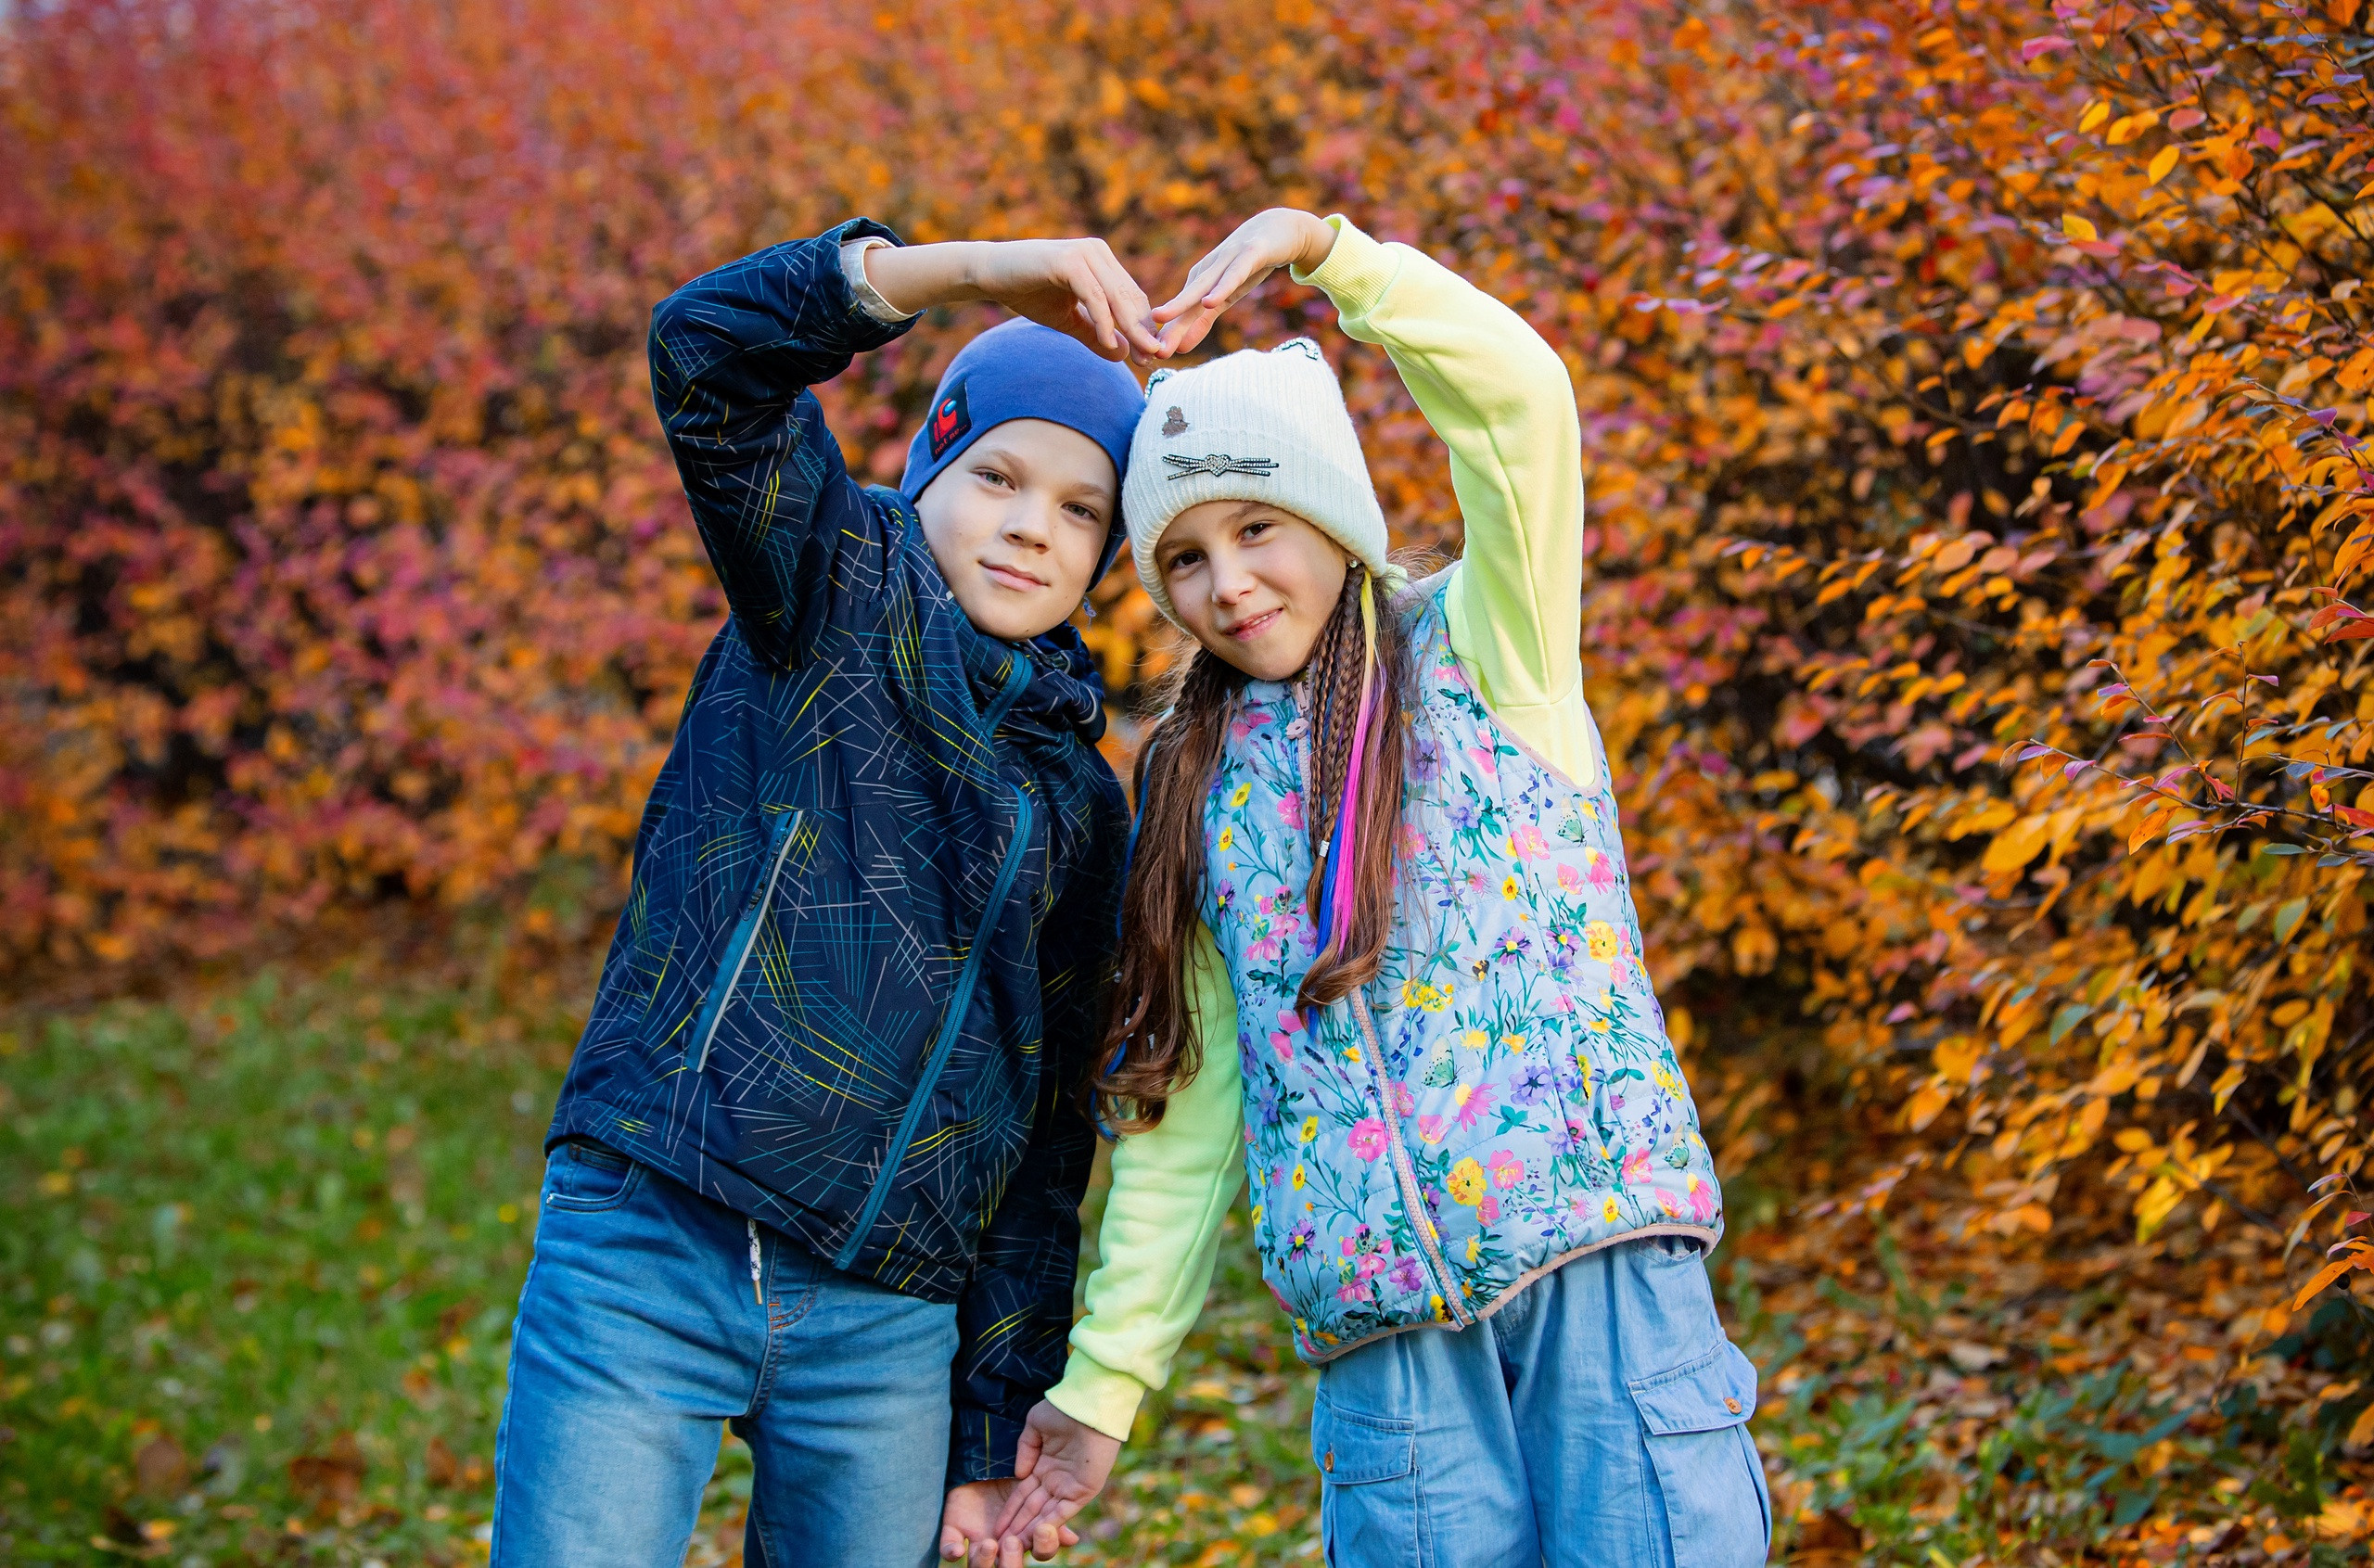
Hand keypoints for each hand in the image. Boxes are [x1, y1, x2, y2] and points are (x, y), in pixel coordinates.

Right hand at [866, 238, 1164, 363]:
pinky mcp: (1068, 261)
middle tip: (1154, 361)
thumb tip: (1123, 355)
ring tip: (1141, 358)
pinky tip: (1110, 344)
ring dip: (1130, 330)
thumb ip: (1095, 334)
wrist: (990, 274)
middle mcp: (1098, 252)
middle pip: (1130, 298)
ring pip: (1116, 298)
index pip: (1133, 298)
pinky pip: (1093, 296)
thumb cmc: (1027, 292)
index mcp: (1103, 262)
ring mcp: (1084, 253)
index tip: (1151, 358)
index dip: (1143, 328)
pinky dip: (1103, 321)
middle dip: (1143, 332)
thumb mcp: (1068, 320)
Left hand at [940, 1478, 1078, 1567]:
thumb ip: (1054, 1514)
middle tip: (1012, 1542)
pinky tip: (958, 1548)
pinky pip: (948, 1549)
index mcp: (1025, 1537)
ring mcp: (976, 1540)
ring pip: (978, 1566)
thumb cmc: (1016, 1479)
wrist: (985, 1460)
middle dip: (1011, 1561)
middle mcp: (1001, 1545)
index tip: (1043, 1531)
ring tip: (989, 1543)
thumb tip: (1072, 1539)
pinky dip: (951, 1550)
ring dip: (984, 1560)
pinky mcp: (953, 1531)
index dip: (1043, 1547)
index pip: (1039, 1552)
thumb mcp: (1037, 1490)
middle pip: (1007, 1567)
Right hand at [989, 1401, 1123, 1556]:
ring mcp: (1069, 1486)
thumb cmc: (1062, 1408)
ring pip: (1046, 1515)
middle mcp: (1055, 1480)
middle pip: (1032, 1510)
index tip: (995, 1528)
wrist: (1086, 1403)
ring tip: (1014, 1545)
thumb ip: (1025, 1449)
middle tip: (999, 1545)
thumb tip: (1019, 1475)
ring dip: (1030, 1530)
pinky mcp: (1083, 1490)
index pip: (1022, 1495)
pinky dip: (1051, 1523)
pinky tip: (1036, 1535)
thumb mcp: (1036, 1426)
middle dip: (1016, 1527)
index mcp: (1044, 1466)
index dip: (1009, 1512)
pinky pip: (1064, 1511)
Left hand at [1150, 207, 1337, 356]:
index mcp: (1200, 280)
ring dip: (1182, 302)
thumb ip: (1204, 320)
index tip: (1152, 356)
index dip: (1168, 333)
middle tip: (1154, 347)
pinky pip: (1234, 274)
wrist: (1281, 228)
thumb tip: (1181, 348)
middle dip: (1168, 323)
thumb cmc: (1250, 264)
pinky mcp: (1250, 254)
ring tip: (1162, 317)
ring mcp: (1228, 260)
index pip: (1182, 311)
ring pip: (1202, 285)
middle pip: (1185, 300)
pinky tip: (1210, 301)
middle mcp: (1208, 269)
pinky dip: (1221, 288)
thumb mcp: (1227, 296)